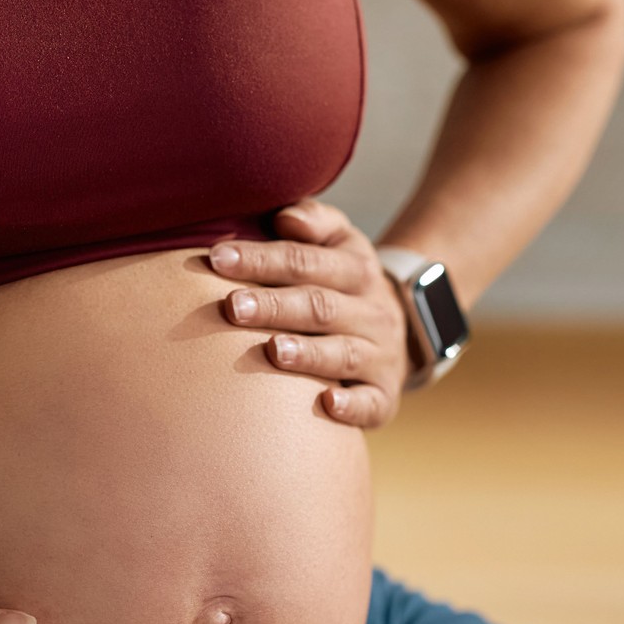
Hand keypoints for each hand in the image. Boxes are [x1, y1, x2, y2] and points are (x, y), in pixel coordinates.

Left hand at [207, 199, 411, 427]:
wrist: (406, 330)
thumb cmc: (344, 283)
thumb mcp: (340, 242)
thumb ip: (313, 221)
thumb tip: (285, 217)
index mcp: (355, 268)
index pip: (303, 261)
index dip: (261, 259)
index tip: (217, 259)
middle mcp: (370, 311)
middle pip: (319, 306)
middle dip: (274, 306)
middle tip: (232, 307)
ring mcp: (379, 355)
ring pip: (343, 353)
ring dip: (308, 354)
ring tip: (274, 351)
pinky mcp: (383, 396)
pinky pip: (371, 402)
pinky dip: (351, 406)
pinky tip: (327, 404)